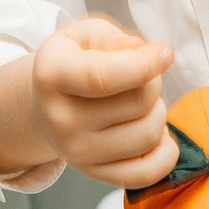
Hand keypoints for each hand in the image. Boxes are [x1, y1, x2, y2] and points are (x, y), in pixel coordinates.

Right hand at [0, 16, 177, 188]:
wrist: (43, 107)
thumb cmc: (73, 62)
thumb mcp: (84, 35)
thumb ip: (116, 38)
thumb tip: (151, 56)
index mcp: (53, 75)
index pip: (104, 77)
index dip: (145, 65)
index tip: (165, 54)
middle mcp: (61, 119)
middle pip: (140, 102)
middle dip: (153, 83)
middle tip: (141, 78)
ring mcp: (77, 152)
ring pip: (149, 134)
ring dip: (158, 113)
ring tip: (139, 103)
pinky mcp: (96, 174)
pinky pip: (148, 172)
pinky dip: (165, 152)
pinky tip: (153, 133)